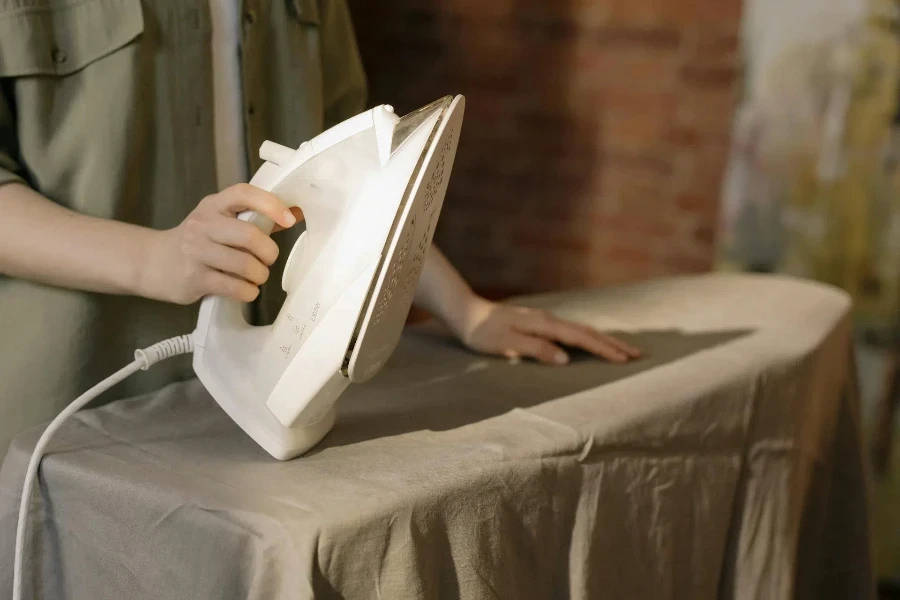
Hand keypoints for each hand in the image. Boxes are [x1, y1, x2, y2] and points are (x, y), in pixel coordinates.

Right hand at [140, 184, 302, 303]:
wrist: (152, 262)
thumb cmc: (198, 241)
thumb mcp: (220, 222)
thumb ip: (254, 219)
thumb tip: (294, 214)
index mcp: (214, 205)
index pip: (244, 194)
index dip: (270, 204)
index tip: (289, 219)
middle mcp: (203, 224)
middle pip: (249, 235)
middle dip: (269, 253)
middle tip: (267, 260)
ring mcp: (196, 252)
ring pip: (245, 265)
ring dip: (260, 275)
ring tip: (256, 277)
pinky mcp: (194, 278)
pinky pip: (234, 287)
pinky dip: (248, 291)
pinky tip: (246, 290)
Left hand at [456, 297, 640, 364]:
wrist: (467, 313)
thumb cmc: (483, 332)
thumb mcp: (507, 343)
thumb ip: (536, 350)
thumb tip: (565, 359)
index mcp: (545, 324)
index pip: (581, 338)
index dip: (604, 349)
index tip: (624, 359)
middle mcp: (549, 319)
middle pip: (588, 332)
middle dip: (613, 344)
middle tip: (638, 355)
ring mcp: (546, 320)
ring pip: (582, 330)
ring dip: (604, 340)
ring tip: (624, 350)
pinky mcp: (541, 324)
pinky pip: (572, 331)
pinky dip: (589, 338)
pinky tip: (593, 343)